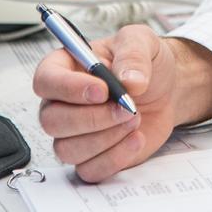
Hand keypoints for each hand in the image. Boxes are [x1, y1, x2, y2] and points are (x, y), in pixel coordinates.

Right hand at [34, 25, 211, 181]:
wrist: (165, 89)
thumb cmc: (143, 63)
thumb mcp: (142, 42)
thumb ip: (134, 55)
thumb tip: (129, 81)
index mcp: (65, 68)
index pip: (46, 81)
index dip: (69, 88)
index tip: (102, 90)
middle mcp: (61, 103)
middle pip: (52, 120)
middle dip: (93, 118)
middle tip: (127, 108)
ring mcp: (73, 134)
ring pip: (67, 149)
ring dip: (106, 137)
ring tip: (135, 118)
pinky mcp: (92, 157)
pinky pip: (89, 170)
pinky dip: (115, 158)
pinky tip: (136, 138)